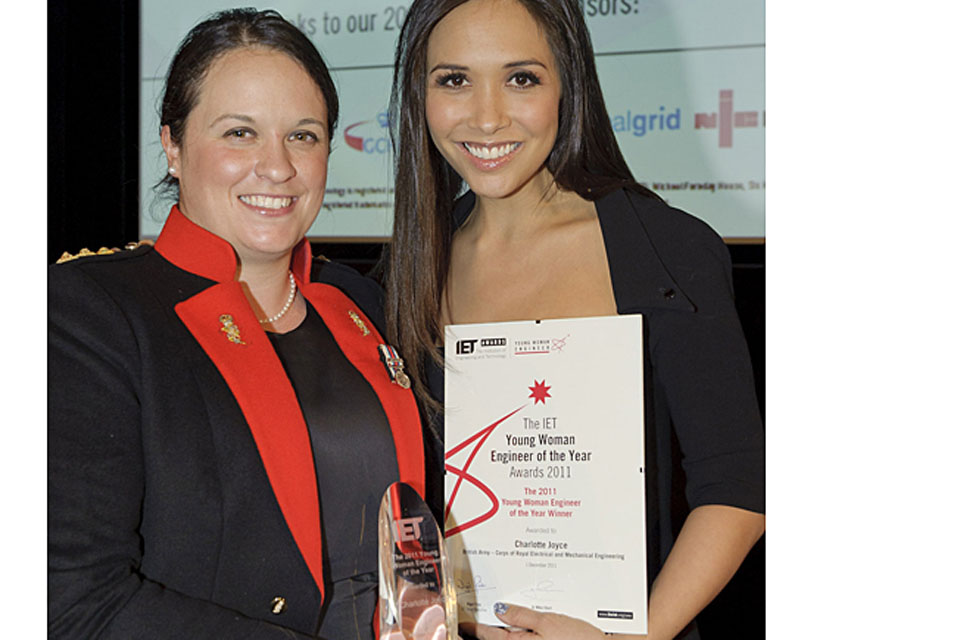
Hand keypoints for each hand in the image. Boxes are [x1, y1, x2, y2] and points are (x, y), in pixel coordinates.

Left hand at [463, 602, 607, 638]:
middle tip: (474, 619)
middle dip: (488, 630)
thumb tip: (499, 610)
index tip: (463, 622)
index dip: (474, 627)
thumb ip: (522, 616)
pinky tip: (524, 627)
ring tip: (500, 618)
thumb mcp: (549, 622)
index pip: (489, 635)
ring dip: (507, 630)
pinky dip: (521, 633)